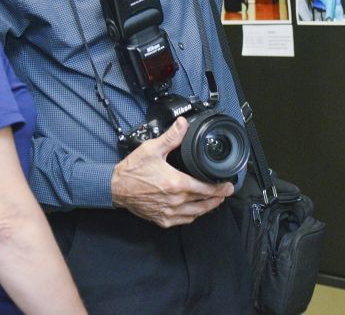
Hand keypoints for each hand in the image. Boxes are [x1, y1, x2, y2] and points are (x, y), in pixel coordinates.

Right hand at [110, 117, 233, 227]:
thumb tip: (183, 124)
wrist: (115, 188)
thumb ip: (171, 137)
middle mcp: (175, 201)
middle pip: (204, 203)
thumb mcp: (152, 148)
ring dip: (208, 208)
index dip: (220, 188)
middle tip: (226, 192)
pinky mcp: (161, 219)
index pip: (205, 189)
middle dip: (218, 198)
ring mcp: (168, 212)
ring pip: (195, 214)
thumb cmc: (132, 170)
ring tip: (215, 201)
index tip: (229, 185)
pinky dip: (193, 216)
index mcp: (176, 184)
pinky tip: (195, 210)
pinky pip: (183, 220)